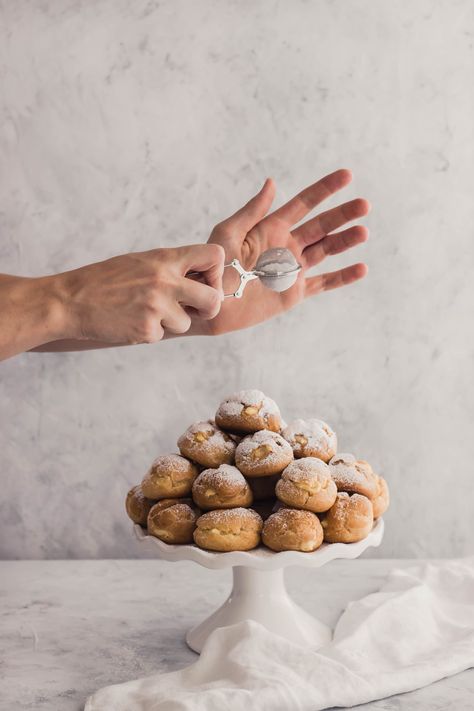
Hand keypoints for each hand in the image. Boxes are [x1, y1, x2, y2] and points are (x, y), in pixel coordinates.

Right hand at [55, 244, 224, 343]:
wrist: (69, 301)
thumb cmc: (104, 281)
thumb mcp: (139, 262)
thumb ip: (170, 267)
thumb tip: (201, 277)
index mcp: (165, 259)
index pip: (214, 255)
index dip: (215, 272)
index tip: (205, 281)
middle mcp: (165, 280)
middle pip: (213, 299)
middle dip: (209, 308)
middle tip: (197, 310)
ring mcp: (156, 306)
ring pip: (187, 323)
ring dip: (171, 323)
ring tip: (145, 313)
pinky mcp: (147, 329)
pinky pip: (162, 335)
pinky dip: (149, 332)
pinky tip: (130, 322)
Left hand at [196, 169, 368, 334]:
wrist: (210, 304)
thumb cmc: (212, 267)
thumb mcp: (229, 233)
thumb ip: (252, 211)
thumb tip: (272, 183)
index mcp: (271, 228)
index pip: (304, 203)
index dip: (325, 189)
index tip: (347, 175)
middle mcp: (285, 246)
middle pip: (321, 226)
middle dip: (343, 214)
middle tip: (364, 205)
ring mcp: (292, 269)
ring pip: (326, 250)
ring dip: (346, 240)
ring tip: (364, 231)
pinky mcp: (294, 293)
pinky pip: (323, 283)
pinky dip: (342, 277)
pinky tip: (362, 268)